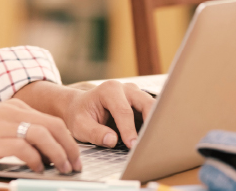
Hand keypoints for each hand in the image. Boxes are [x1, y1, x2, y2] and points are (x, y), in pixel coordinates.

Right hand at [0, 99, 81, 174]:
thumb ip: (16, 136)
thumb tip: (44, 155)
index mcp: (12, 108)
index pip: (51, 120)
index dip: (68, 140)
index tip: (74, 157)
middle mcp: (9, 112)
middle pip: (53, 125)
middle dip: (69, 147)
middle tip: (75, 165)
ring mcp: (0, 124)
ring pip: (43, 134)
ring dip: (58, 154)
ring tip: (62, 169)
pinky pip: (23, 147)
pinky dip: (35, 159)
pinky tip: (37, 168)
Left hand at [13, 80, 154, 149]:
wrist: (80, 107)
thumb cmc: (80, 115)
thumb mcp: (80, 126)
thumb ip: (94, 133)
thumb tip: (112, 140)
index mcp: (109, 90)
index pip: (124, 111)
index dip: (129, 130)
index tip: (133, 146)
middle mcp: (125, 89)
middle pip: (146, 103)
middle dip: (151, 122)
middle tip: (152, 142)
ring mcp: (135, 94)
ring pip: (153, 106)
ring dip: (156, 123)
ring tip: (156, 141)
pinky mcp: (140, 103)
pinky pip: (153, 113)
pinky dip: (154, 124)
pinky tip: (154, 138)